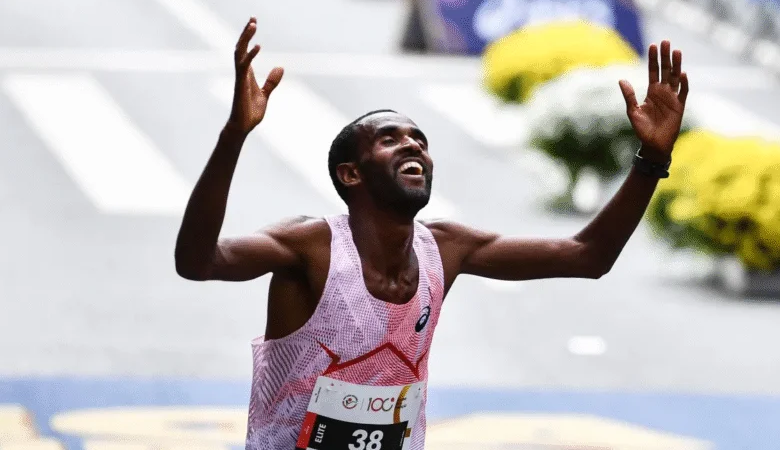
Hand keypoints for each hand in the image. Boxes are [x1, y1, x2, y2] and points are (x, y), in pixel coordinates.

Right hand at [227, 17, 283, 135]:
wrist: (243, 127)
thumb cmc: (250, 113)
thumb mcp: (265, 95)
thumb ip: (271, 81)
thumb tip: (280, 67)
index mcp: (246, 74)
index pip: (245, 50)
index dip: (248, 37)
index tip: (253, 23)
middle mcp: (241, 73)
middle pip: (240, 47)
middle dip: (245, 33)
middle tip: (253, 18)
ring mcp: (240, 78)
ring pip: (239, 53)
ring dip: (245, 38)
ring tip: (252, 25)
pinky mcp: (240, 84)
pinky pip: (244, 66)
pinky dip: (250, 55)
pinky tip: (258, 46)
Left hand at [619, 40, 688, 159]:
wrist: (653, 145)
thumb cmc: (642, 129)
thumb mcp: (633, 111)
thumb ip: (629, 95)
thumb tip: (621, 79)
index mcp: (651, 91)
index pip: (653, 71)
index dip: (653, 59)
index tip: (653, 45)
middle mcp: (663, 92)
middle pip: (665, 70)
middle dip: (665, 56)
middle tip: (665, 41)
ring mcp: (672, 98)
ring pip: (676, 77)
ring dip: (676, 65)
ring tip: (676, 51)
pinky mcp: (680, 106)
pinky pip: (683, 92)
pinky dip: (684, 83)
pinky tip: (682, 73)